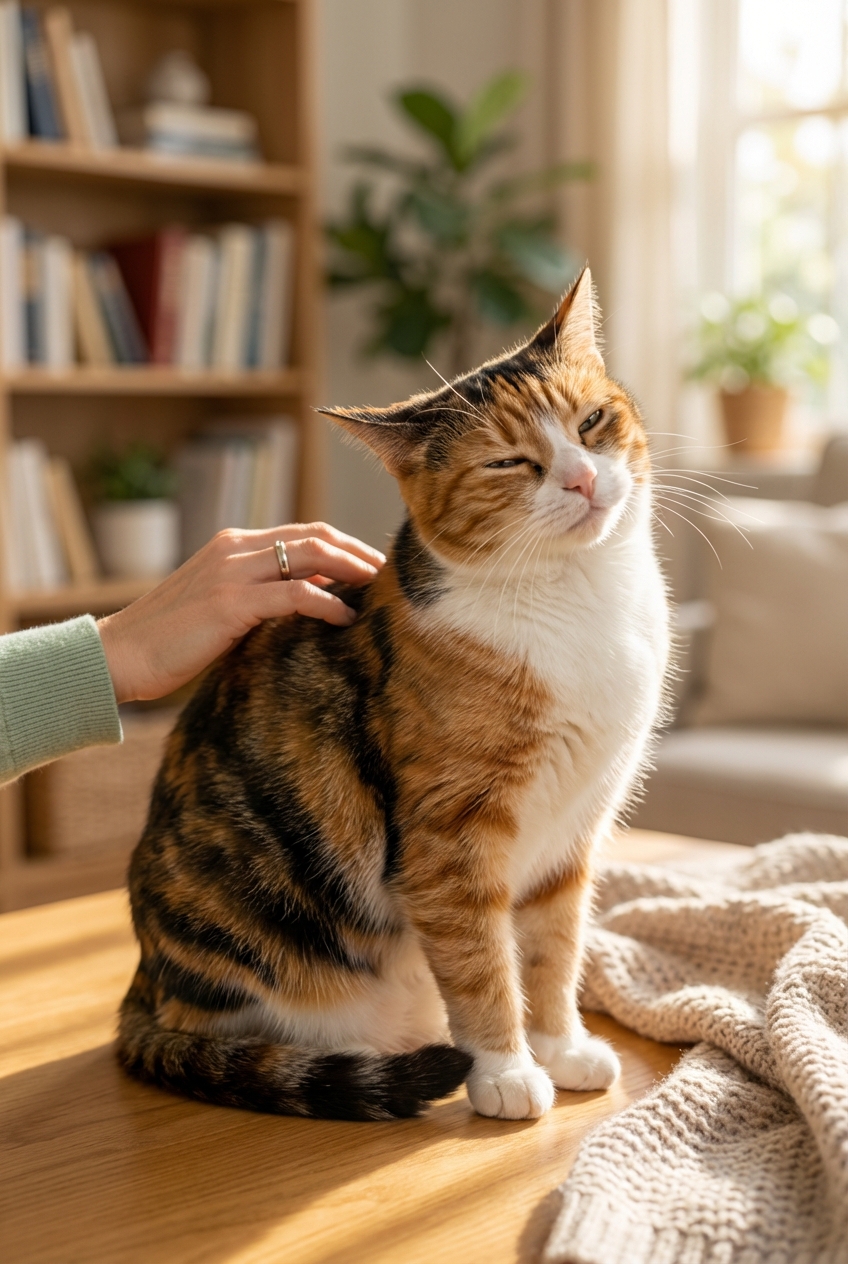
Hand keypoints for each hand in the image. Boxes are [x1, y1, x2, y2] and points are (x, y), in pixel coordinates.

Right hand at [97, 524, 384, 702]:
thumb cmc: (172, 639)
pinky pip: (295, 594)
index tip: (374, 567)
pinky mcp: (231, 603)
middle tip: (390, 575)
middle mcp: (235, 548)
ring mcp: (233, 572)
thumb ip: (265, 594)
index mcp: (234, 544)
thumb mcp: (225, 606)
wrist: (120, 656)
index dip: (345, 545)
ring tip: (380, 591)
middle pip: (316, 535)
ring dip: (353, 571)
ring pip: (311, 555)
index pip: (304, 532)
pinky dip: (328, 603)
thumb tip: (320, 595)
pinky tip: (346, 619)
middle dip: (359, 552)